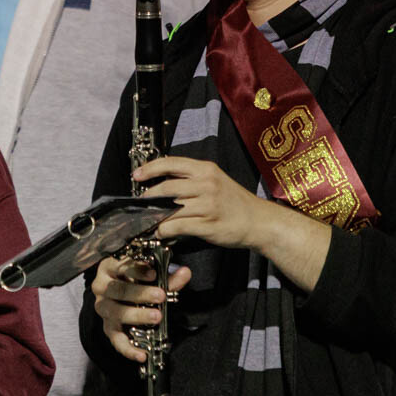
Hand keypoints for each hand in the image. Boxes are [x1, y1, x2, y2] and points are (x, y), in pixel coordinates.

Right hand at [90, 255, 190, 362]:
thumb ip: (167, 276)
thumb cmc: (134, 280)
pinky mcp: (108, 327)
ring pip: (116, 313)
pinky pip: (116, 340)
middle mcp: (102, 287)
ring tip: (156, 316)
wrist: (121, 294)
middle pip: (118, 290)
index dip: (137, 270)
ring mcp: (104, 308)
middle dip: (141, 293)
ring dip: (137, 315)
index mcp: (110, 268)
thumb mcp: (149, 275)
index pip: (121, 267)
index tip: (154, 273)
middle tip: (160, 296)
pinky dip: (128, 348)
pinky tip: (142, 354)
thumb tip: (185, 273)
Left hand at [136, 156, 331, 292]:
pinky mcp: (208, 224)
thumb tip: (161, 184)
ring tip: (147, 220)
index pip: (171, 163)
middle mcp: (206, 184)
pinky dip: (165, 230)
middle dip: (148, 198)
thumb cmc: (234, 202)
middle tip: (140, 205)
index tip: (136, 175)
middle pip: (166, 188)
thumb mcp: (215, 181)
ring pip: (169, 209)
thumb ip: (191, 180)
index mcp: (205, 169)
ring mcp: (207, 204)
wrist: (259, 221)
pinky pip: (177, 226)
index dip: (150, 168)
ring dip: (154, 216)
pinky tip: (161, 232)